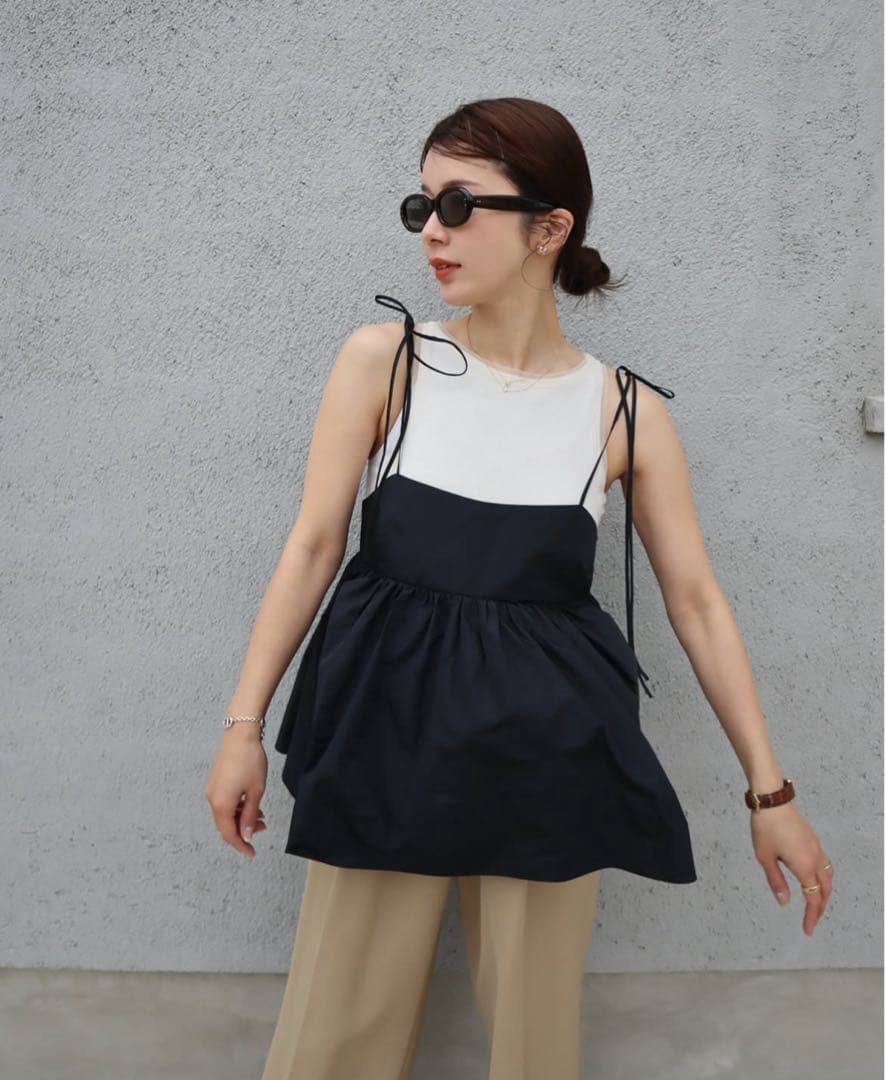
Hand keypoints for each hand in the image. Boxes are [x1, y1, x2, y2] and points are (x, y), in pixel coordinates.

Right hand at [205, 729, 268, 858]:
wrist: (240, 735)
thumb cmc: (250, 762)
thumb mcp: (256, 791)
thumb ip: (250, 815)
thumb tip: (245, 835)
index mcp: (221, 805)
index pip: (229, 834)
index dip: (240, 845)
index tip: (252, 852)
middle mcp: (212, 799)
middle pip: (226, 825)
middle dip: (243, 830)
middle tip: (262, 827)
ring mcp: (212, 790)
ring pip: (225, 813)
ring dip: (241, 818)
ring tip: (260, 814)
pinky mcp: (215, 782)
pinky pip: (224, 802)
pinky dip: (237, 807)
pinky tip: (250, 803)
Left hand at [750, 802, 832, 935]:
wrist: (773, 801)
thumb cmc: (765, 830)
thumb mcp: (765, 858)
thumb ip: (776, 881)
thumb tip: (785, 902)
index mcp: (804, 866)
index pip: (813, 898)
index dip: (812, 916)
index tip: (807, 930)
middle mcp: (816, 858)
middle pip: (825, 889)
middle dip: (820, 907)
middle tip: (811, 920)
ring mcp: (817, 848)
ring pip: (828, 877)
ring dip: (824, 892)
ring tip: (814, 903)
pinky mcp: (814, 840)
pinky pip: (825, 865)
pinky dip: (823, 879)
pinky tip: (813, 879)